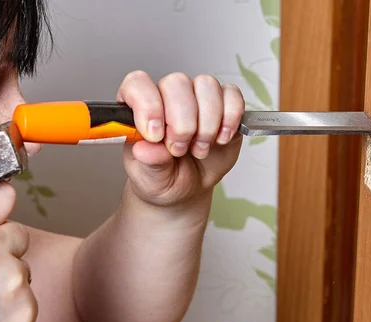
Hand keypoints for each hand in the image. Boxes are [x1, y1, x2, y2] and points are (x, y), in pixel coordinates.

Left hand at [116, 70, 243, 207]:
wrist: (186, 190)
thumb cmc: (162, 178)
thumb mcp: (149, 177)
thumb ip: (148, 162)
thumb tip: (145, 149)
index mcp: (138, 109)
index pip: (138, 85)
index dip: (148, 105)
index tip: (155, 135)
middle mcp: (167, 97)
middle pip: (177, 83)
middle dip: (182, 122)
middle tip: (179, 150)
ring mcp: (196, 98)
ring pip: (206, 85)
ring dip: (207, 123)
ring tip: (199, 148)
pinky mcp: (224, 106)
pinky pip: (232, 95)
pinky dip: (230, 118)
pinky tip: (220, 139)